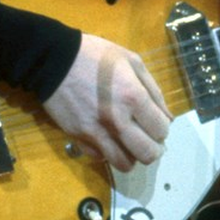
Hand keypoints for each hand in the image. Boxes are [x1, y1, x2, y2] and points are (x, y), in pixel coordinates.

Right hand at [42, 32, 172, 172]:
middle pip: (148, 154)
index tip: (155, 120)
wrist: (52, 59)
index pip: (161, 130)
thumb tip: (167, 117)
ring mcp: (96, 132)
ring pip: (124, 164)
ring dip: (131, 155)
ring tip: (127, 142)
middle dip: (153, 148)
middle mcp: (117, 120)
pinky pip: (100, 158)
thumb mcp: (130, 60)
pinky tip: (106, 138)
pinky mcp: (78, 138)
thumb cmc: (94, 55)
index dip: (162, 126)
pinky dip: (107, 152)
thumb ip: (153, 89)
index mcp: (133, 97)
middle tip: (147, 137)